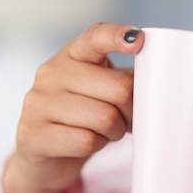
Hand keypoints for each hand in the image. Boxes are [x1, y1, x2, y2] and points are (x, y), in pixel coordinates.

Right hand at [8, 22, 143, 191]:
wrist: (45, 156)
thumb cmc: (84, 117)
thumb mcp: (104, 89)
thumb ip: (127, 78)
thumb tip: (159, 80)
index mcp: (73, 54)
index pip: (96, 37)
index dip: (118, 37)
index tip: (138, 40)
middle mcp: (51, 72)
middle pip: (119, 88)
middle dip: (130, 110)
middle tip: (124, 119)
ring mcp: (37, 102)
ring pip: (105, 117)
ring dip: (115, 130)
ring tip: (105, 131)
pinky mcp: (33, 134)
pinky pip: (86, 140)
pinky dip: (96, 145)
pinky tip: (87, 142)